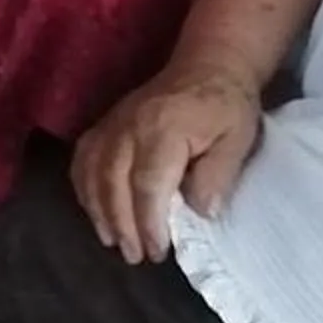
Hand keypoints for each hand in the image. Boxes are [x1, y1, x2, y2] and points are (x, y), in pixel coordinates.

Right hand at [72, 64, 263, 263]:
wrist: (207, 66)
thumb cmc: (227, 107)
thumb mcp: (239, 140)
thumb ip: (219, 175)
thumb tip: (201, 211)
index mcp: (165, 127)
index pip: (148, 182)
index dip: (149, 222)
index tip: (158, 251)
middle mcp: (130, 124)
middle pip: (113, 180)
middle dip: (122, 224)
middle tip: (136, 256)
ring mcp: (113, 122)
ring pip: (92, 171)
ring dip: (99, 210)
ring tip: (114, 240)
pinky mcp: (105, 123)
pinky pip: (83, 157)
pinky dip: (84, 187)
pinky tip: (96, 210)